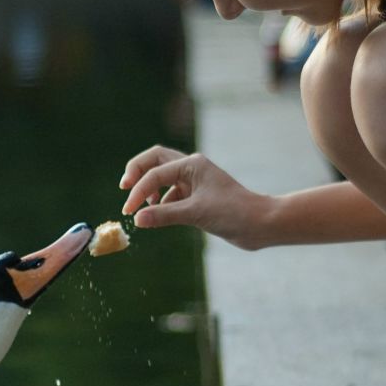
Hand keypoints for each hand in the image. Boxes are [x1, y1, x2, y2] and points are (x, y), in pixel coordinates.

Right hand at [119, 146, 270, 249]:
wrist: (260, 224)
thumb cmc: (234, 213)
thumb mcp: (196, 214)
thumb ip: (164, 215)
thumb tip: (137, 220)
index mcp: (192, 164)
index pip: (155, 173)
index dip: (138, 191)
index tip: (130, 212)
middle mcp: (191, 168)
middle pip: (154, 160)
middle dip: (137, 172)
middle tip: (124, 188)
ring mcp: (194, 182)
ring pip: (162, 176)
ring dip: (148, 188)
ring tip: (140, 208)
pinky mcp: (197, 197)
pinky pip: (170, 194)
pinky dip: (160, 203)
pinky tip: (158, 216)